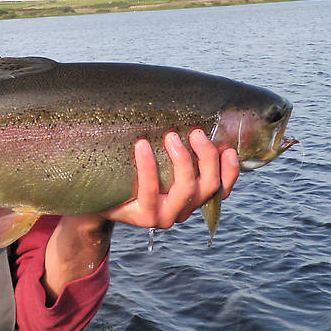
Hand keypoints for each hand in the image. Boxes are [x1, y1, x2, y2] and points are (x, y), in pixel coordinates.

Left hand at [99, 129, 238, 227]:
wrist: (100, 198)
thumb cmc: (131, 174)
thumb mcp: (157, 162)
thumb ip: (175, 149)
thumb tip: (187, 113)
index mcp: (192, 198)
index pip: (220, 188)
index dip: (230, 171)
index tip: (228, 148)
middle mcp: (183, 210)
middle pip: (208, 186)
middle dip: (207, 158)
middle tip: (195, 133)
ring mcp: (165, 216)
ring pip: (186, 190)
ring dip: (183, 160)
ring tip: (171, 136)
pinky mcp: (144, 217)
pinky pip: (150, 190)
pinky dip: (148, 166)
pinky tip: (142, 146)